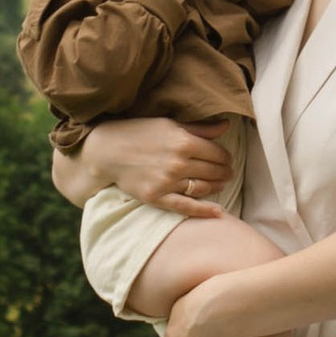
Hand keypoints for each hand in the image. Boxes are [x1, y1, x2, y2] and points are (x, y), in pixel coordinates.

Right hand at [75, 115, 234, 217]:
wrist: (107, 151)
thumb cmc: (139, 133)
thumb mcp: (169, 124)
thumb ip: (199, 128)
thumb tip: (226, 126)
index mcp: (184, 142)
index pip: (218, 153)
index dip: (225, 157)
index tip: (226, 159)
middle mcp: (178, 163)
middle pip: (213, 171)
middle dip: (224, 172)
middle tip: (228, 172)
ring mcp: (168, 182)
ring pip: (203, 188)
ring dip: (217, 187)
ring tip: (222, 184)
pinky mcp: (157, 197)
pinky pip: (186, 207)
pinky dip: (204, 211)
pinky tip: (218, 213)